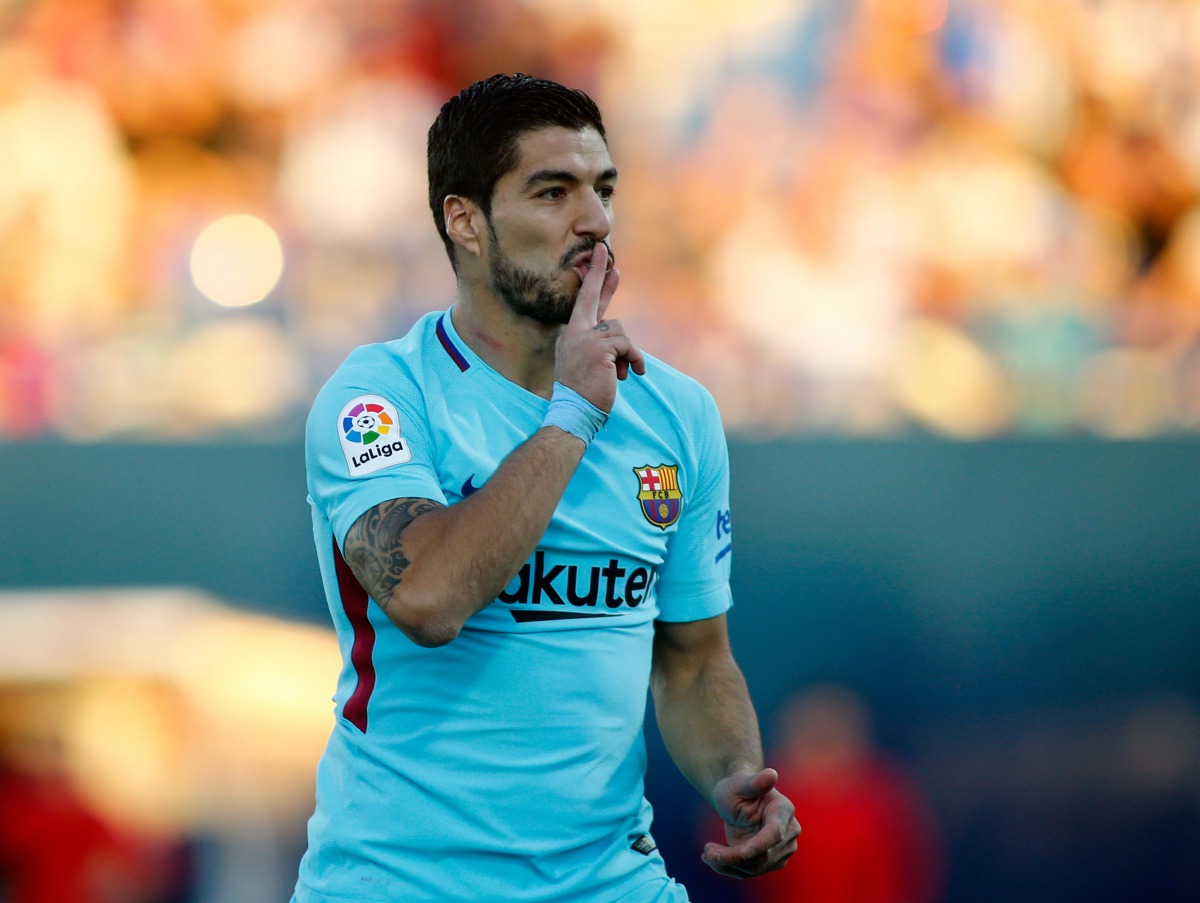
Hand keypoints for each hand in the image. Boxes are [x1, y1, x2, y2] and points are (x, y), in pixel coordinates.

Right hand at [554, 242, 644, 412]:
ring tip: (621, 374)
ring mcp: (585, 339)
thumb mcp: (589, 364)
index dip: (593, 279)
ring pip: (620, 331)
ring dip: (628, 354)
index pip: (583, 302)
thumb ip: (601, 346)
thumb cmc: (585, 394)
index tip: (600, 256)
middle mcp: (574, 333)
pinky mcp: (600, 349)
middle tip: (605, 250)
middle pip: (592, 297)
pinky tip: (631, 375)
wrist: (574, 412)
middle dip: (599, 273)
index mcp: (571, 336)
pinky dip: (634, 360)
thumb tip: (618, 336)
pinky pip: (628, 346)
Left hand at [702, 767, 799, 878]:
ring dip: (727, 864)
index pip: (774, 833)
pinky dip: (728, 868)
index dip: (759, 845)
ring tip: (706, 852)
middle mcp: (788, 833)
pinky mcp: (769, 861)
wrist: (736, 798)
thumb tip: (771, 774)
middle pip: (763, 856)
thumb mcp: (740, 783)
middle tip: (707, 851)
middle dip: (733, 857)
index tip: (740, 853)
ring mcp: (781, 849)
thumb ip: (755, 782)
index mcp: (783, 810)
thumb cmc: (738, 786)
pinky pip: (748, 871)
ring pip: (754, 868)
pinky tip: (712, 857)